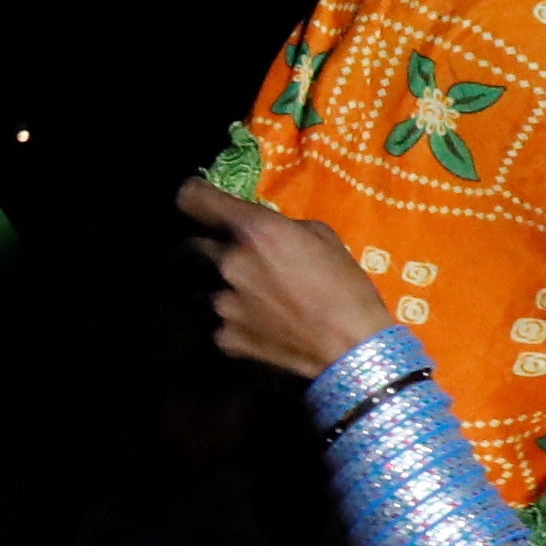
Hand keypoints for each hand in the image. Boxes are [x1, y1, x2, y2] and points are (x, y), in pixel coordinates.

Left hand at [173, 176, 397, 377]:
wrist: (352, 348)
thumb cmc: (347, 286)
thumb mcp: (322, 237)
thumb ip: (283, 227)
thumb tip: (268, 231)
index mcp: (253, 230)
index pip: (193, 199)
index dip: (195, 197)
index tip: (200, 201)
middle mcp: (229, 262)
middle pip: (196, 245)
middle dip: (214, 246)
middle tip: (243, 257)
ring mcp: (222, 303)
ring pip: (211, 285)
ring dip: (229, 287)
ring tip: (261, 299)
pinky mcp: (225, 337)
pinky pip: (223, 321)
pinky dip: (237, 321)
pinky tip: (263, 327)